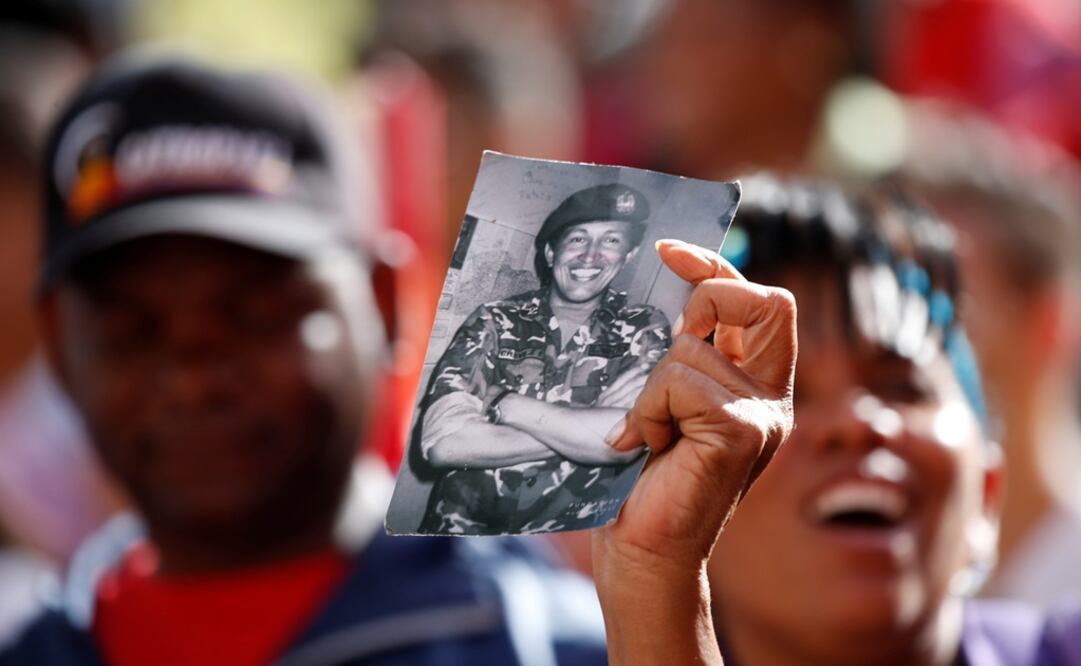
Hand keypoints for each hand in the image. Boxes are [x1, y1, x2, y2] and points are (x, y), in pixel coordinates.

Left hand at [593, 239, 796, 664]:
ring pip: (690, 350)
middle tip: (666, 342)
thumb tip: (654, 291)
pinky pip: (680, 382)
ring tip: (644, 434)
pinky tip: (644, 446)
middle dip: (705, 300)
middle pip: (762, 301)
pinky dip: (648, 409)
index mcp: (753, 384)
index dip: (713, 267)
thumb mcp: (658, 400)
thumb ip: (673, 355)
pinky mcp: (743, 432)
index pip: (754, 300)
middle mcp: (769, 396)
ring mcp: (763, 415)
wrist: (642, 550)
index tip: (666, 252)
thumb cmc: (640, 478)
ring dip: (647, 388)